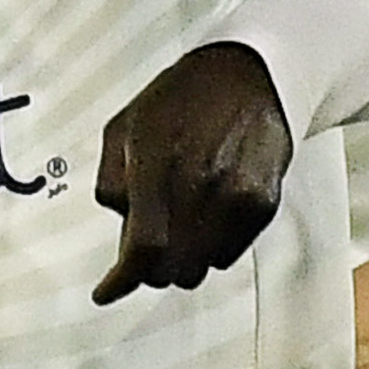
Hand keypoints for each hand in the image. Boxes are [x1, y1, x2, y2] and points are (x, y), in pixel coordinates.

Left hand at [93, 41, 295, 301]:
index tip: (106, 292)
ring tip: (178, 218)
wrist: (249, 75)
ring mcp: (236, 195)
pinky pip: (229, 253)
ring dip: (182, 257)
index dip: (122, 279)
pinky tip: (204, 211)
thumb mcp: (123, 126)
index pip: (143, 245)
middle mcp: (199, 180)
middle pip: (172, 268)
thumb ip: (112, 180)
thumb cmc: (179, 98)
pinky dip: (211, 246)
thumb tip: (119, 230)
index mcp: (155, 158)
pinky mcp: (263, 203)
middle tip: (144, 245)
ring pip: (201, 267)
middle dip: (150, 267)